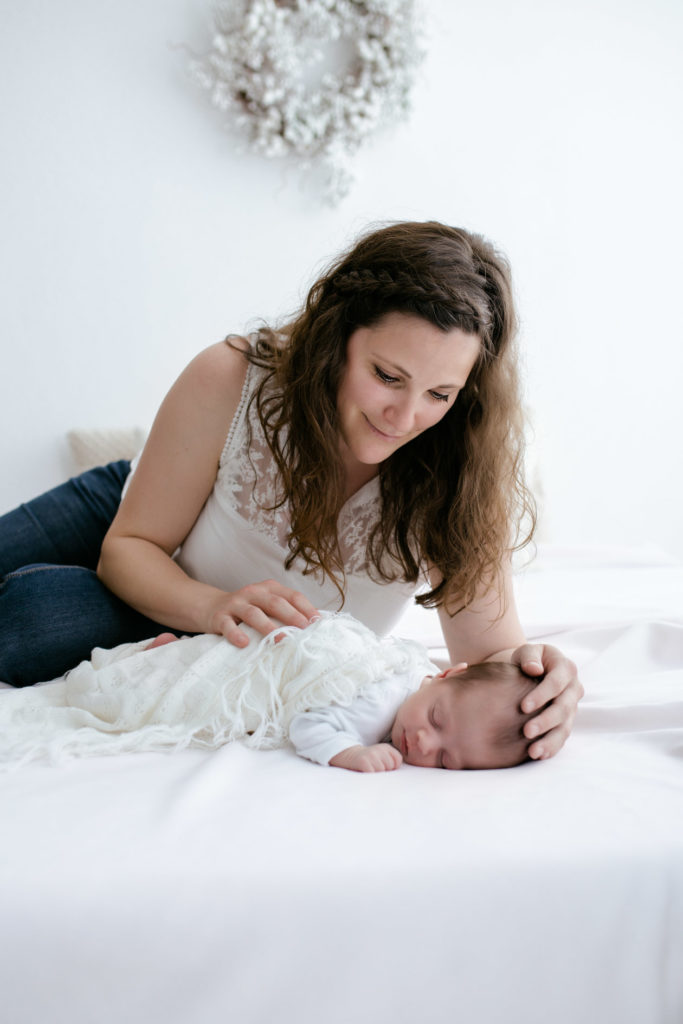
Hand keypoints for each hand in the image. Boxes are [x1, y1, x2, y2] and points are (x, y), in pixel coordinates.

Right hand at [205, 579, 318, 647]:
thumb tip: (315, 626)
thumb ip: (286, 612)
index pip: (292, 596)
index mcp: (269, 589)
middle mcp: (253, 593)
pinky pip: (228, 625)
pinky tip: (244, 643)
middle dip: (292, 616)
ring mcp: (236, 603)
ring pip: (253, 614)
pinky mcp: (220, 616)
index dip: (307, 608)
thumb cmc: (247, 610)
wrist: (211, 607)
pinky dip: (236, 634)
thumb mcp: (267, 606)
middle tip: (304, 631)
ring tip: (280, 641)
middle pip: (275, 603)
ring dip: (268, 628)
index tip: (319, 622)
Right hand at [329, 744, 402, 772]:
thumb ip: (391, 760)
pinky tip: (365, 771)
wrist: (348, 755)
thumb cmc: (367, 759)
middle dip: (384, 770)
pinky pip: (372, 773)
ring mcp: (371, 755)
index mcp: (386, 747)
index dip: (392, 767)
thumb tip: (400, 776)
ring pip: (382, 771)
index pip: (398, 761)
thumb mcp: (381, 755)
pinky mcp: (363, 761)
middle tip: (374, 767)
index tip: (383, 766)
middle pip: (390, 767)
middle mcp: (379, 749)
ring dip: (376, 773)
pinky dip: (369, 775)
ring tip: (369, 769)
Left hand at [511, 643, 583, 759]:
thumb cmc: (528, 660)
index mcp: (566, 668)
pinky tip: (538, 755)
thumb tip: (533, 669)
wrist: (530, 670)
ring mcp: (572, 707)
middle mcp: (573, 689)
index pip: (556, 684)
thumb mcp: (527, 651)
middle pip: (563, 708)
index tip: (523, 707)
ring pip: (565, 726)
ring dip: (550, 740)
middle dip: (545, 721)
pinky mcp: (566, 721)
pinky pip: (562, 737)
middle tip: (527, 732)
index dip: (541, 695)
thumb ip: (529, 656)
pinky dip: (552, 747)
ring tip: (533, 751)